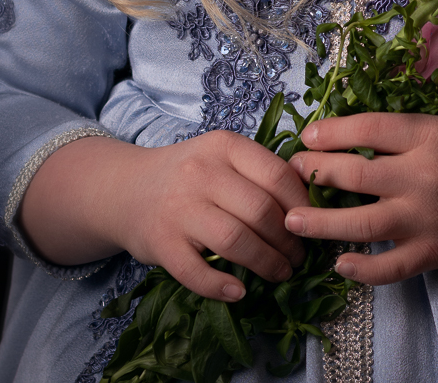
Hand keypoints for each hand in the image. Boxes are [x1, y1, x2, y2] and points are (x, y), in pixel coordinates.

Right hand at [19, 131, 309, 300]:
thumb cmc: (189, 175)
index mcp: (224, 146)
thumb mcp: (222, 157)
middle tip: (299, 256)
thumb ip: (259, 172)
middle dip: (289, 240)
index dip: (302, 205)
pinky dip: (222, 287)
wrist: (125, 189)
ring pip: (235, 240)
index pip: (277, 174)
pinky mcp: (161, 243)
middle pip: (261, 211)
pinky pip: (197, 272)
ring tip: (280, 273)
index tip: (312, 223)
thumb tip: (311, 204)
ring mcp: (179, 208)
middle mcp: (201, 172)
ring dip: (266, 264)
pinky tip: (240, 292)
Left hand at [284, 112, 437, 284]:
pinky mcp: (435, 254)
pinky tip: (339, 263)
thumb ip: (413, 119)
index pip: (369, 129)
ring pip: (361, 224)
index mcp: (431, 134)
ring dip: (321, 223)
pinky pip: (389, 268)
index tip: (308, 134)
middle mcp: (425, 176)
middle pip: (355, 175)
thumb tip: (363, 112)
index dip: (332, 131)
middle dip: (315, 172)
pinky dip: (361, 269)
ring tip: (291, 220)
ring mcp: (428, 219)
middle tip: (292, 170)